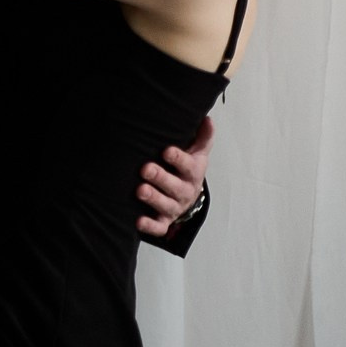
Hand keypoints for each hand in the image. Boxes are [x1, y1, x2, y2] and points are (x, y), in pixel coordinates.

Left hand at [136, 115, 214, 235]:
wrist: (189, 195)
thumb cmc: (188, 169)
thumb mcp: (198, 152)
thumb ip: (203, 137)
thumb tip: (207, 119)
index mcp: (193, 173)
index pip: (188, 166)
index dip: (178, 159)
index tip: (166, 151)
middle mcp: (185, 191)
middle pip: (175, 187)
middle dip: (160, 178)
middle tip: (145, 168)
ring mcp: (175, 207)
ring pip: (166, 205)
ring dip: (153, 199)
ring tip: (140, 190)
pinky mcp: (165, 221)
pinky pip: (159, 227)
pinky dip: (149, 226)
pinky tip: (138, 221)